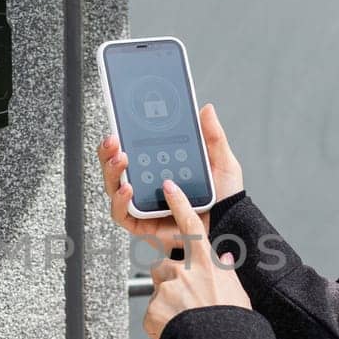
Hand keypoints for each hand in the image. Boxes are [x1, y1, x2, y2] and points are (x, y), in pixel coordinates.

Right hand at [96, 102, 244, 253]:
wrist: (229, 229)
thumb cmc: (224, 201)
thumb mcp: (222, 163)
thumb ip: (213, 137)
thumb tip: (206, 110)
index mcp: (162, 168)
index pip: (133, 150)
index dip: (122, 137)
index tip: (120, 124)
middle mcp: (148, 185)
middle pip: (117, 167)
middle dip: (109, 152)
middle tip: (114, 140)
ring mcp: (143, 205)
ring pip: (113, 187)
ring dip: (112, 172)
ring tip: (121, 159)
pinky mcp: (141, 225)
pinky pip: (121, 214)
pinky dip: (119, 201)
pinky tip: (128, 189)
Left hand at [141, 178, 252, 338]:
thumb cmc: (232, 322)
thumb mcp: (236, 292)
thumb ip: (226, 273)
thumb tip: (227, 260)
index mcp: (207, 264)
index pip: (191, 226)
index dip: (179, 204)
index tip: (168, 186)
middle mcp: (185, 271)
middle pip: (165, 267)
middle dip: (170, 282)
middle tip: (187, 303)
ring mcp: (167, 288)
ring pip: (159, 292)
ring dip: (166, 304)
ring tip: (185, 321)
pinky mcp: (153, 308)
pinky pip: (152, 314)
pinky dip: (161, 323)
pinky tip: (177, 331)